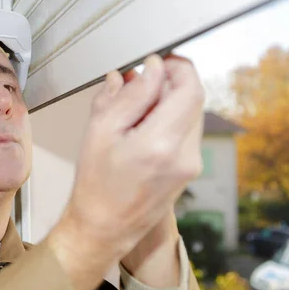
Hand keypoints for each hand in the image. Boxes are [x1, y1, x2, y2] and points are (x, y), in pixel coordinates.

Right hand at [47, 54, 204, 289]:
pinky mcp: (188, 171)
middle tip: (140, 83)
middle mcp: (184, 155)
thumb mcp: (100, 132)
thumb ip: (126, 96)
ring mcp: (190, 165)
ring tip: (135, 110)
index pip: (189, 88)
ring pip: (190, 115)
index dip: (176, 67)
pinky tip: (142, 129)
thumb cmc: (96, 186)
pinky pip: (185, 133)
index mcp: (161, 144)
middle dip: (169, 84)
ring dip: (168, 102)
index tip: (156, 62)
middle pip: (193, 100)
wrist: (103, 227)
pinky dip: (168, 120)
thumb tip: (147, 70)